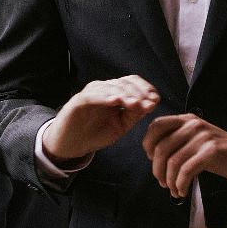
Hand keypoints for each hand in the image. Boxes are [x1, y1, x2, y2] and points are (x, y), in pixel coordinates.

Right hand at [42, 76, 159, 164]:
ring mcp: (91, 93)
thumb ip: (134, 115)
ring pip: (111, 87)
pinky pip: (92, 95)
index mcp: (116, 93)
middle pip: (125, 83)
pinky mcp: (78, 100)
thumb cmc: (96, 134)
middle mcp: (104, 89)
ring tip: (135, 104)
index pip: (133, 83)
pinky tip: (115, 101)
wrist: (71, 145)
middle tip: (148, 104)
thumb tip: (152, 103)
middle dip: (139, 93)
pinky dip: (105, 96)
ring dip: (125, 94)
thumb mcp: (121, 126)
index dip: (145, 89)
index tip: (155, 100)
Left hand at [142, 114, 226, 197]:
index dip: (147, 144)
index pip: (156, 126)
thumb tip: (153, 157)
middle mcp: (194, 124)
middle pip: (161, 148)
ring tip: (174, 189)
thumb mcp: (196, 139)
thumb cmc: (218, 152)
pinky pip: (187, 170)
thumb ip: (177, 141)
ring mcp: (203, 136)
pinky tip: (182, 190)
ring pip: (173, 162)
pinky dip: (181, 184)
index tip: (151, 159)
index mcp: (187, 119)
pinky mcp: (212, 151)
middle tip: (163, 183)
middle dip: (157, 170)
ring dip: (170, 181)